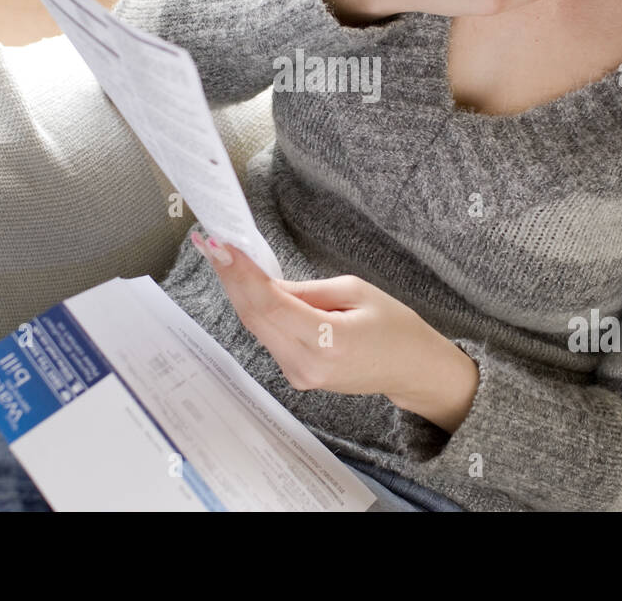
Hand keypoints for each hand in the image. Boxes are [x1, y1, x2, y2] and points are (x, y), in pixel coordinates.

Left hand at [190, 231, 475, 427]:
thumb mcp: (355, 292)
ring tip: (224, 258)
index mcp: (327, 341)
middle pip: (255, 317)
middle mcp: (307, 364)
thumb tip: (266, 281)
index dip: (241, 274)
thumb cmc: (393, 327)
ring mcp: (299, 375)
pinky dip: (257, 310)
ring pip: (257, 327)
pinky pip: (269, 337)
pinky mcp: (297, 376)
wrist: (410, 368)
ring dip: (240, 292)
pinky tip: (249, 286)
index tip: (221, 246)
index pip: (270, 304)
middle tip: (211, 245)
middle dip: (231, 278)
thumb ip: (307, 290)